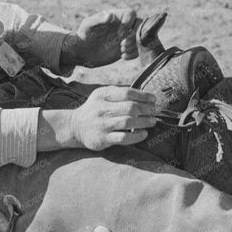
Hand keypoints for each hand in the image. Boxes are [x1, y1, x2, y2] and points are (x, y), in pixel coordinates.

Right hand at [41, 87, 157, 150]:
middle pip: (130, 108)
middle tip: (156, 111)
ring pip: (128, 122)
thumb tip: (144, 94)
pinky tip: (144, 134)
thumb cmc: (95, 109)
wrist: (75, 126)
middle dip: (147, 109)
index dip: (143, 96)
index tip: (153, 99)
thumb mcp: (101, 95)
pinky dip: (136, 136)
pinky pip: (123, 138)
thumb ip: (119, 92)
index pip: (127, 93)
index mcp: (102, 95)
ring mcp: (102, 125)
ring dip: (144, 122)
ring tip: (153, 121)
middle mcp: (101, 109)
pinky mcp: (102, 139)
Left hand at [64, 9, 140, 68]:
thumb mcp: (88, 26)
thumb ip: (98, 20)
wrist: (82, 51)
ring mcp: (126, 36)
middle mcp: (123, 24)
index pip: (131, 13)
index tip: (119, 34)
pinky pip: (138, 48)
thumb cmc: (83, 35)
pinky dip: (134, 54)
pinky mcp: (127, 47)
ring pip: (140, 37)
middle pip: (140, 24)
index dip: (128, 23)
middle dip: (134, 36)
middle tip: (122, 45)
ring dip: (134, 46)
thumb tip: (110, 15)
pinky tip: (123, 56)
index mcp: (115, 16)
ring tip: (121, 51)